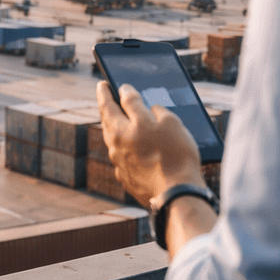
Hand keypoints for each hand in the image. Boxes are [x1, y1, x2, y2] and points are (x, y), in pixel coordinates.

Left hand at [97, 81, 205, 205]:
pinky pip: (120, 156)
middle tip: (103, 91)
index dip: (118, 89)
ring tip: (112, 115)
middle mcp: (117, 142)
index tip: (114, 84)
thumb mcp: (171, 124)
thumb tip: (150, 109)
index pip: (119, 100)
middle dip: (105, 102)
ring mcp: (118, 161)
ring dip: (110, 123)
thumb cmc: (176, 156)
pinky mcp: (125, 176)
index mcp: (126, 126)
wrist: (176, 194)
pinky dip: (122, 146)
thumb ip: (157, 110)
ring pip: (111, 137)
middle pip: (108, 117)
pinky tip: (127, 145)